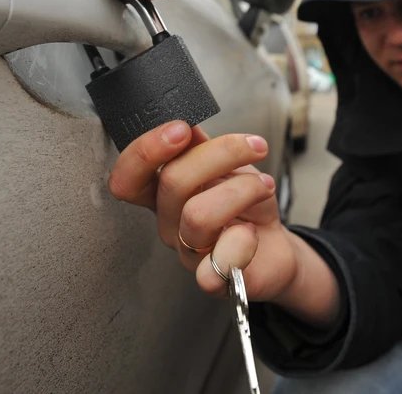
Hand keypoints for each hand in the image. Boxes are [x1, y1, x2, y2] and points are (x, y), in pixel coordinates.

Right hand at [109, 121, 298, 300]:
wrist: (275, 244)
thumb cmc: (246, 203)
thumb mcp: (224, 165)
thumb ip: (200, 145)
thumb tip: (185, 122)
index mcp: (162, 193)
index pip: (127, 178)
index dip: (146, 151)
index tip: (183, 129)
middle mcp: (169, 223)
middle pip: (172, 182)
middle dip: (221, 153)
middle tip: (255, 146)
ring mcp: (188, 253)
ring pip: (198, 215)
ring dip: (242, 189)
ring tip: (265, 185)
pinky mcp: (214, 278)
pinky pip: (219, 261)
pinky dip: (243, 241)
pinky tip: (253, 232)